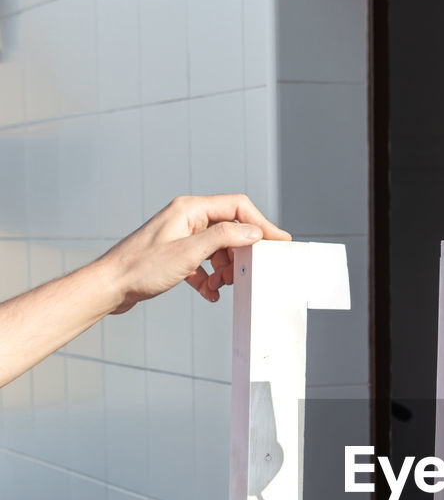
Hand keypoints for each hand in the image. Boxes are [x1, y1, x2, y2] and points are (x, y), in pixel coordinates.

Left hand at [101, 194, 290, 312]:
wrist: (110, 286)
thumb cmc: (140, 267)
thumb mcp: (189, 253)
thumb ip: (224, 239)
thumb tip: (253, 232)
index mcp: (190, 208)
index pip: (236, 206)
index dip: (261, 223)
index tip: (278, 241)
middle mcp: (187, 218)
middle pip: (229, 229)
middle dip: (239, 254)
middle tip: (243, 274)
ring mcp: (181, 236)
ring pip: (218, 248)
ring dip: (224, 269)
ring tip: (219, 286)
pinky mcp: (176, 255)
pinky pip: (204, 263)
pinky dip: (210, 278)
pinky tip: (208, 293)